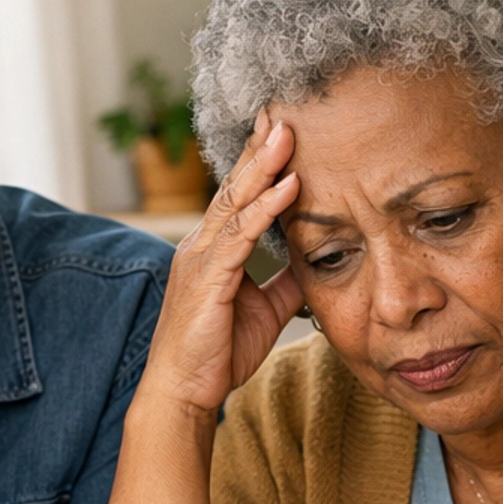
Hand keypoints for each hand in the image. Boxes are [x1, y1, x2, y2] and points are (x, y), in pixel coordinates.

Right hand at [133, 113, 303, 424]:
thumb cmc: (218, 354)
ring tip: (288, 133)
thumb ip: (286, 282)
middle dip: (259, 148)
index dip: (258, 162)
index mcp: (213, 250)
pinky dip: (266, 209)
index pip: (238, 196)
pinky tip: (289, 186)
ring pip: (235, 202)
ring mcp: (201, 259)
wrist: (185, 393)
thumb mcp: (265, 311)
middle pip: (234, 186)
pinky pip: (241, 236)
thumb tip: (317, 261)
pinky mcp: (207, 279)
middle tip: (282, 110)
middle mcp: (202, 245)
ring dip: (264, 166)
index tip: (280, 129)